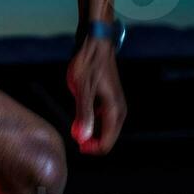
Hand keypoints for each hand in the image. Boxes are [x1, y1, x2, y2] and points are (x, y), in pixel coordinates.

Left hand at [66, 38, 125, 154]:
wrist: (95, 44)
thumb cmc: (88, 64)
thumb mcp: (82, 90)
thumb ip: (83, 115)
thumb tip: (81, 137)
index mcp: (114, 111)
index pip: (106, 144)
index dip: (90, 148)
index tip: (76, 143)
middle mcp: (119, 110)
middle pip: (108, 138)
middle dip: (91, 141)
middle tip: (74, 133)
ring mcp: (117, 105)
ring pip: (106, 129)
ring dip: (92, 132)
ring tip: (76, 124)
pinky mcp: (112, 100)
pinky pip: (105, 119)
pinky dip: (94, 122)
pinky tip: (82, 114)